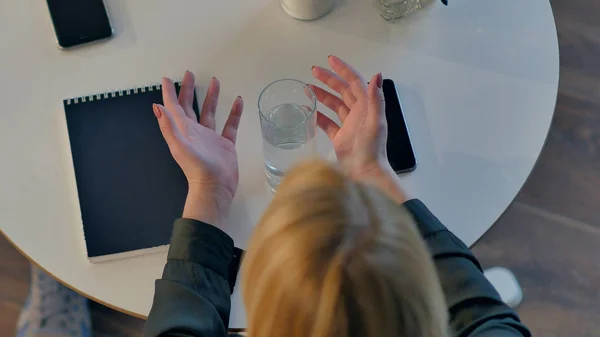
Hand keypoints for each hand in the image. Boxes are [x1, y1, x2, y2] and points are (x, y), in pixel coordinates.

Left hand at [153, 72, 243, 225]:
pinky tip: (238, 102)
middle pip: (190, 106)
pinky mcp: (226, 144)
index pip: (173, 107)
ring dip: (211, 97)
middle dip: (188, 90)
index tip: (167, 78)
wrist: (215, 188)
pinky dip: (234, 113)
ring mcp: (211, 138)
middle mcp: (195, 132)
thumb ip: (168, 126)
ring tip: (215, 81)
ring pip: (210, 112)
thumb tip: (156, 106)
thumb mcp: (179, 146)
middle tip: (189, 73)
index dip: (169, 93)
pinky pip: (230, 125)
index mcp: (183, 131)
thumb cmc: (196, 167)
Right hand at [310, 56, 407, 202]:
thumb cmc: (371, 149)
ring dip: (321, 95)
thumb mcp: (375, 122)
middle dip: (329, 79)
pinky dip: (318, 115)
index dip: (343, 69)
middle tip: (313, 71)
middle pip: (342, 90)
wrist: (365, 173)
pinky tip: (307, 110)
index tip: (330, 60)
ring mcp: (348, 126)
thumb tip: (377, 74)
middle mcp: (358, 113)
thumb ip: (375, 99)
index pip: (354, 82)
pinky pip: (327, 123)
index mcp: (367, 107)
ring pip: (334, 105)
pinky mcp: (340, 138)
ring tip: (306, 88)